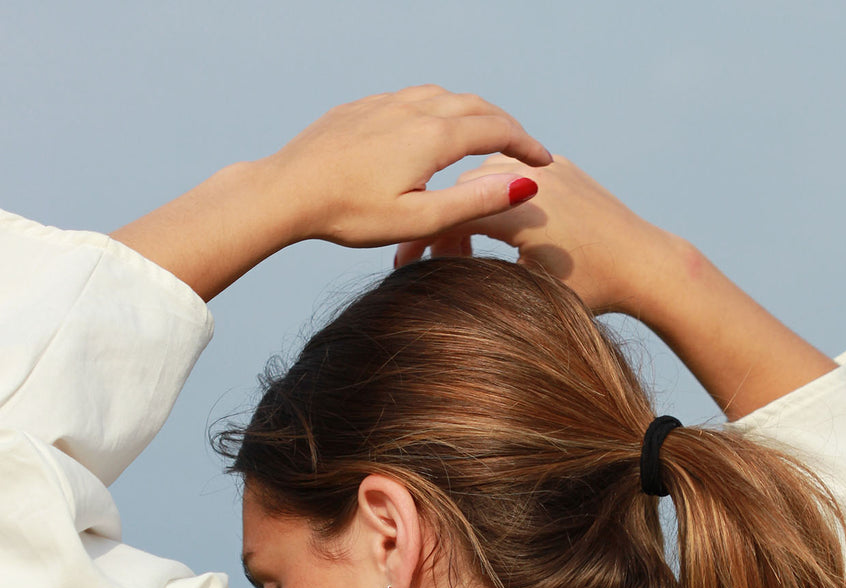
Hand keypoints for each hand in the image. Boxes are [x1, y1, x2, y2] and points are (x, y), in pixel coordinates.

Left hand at [267, 86, 551, 247]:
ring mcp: (384, 104)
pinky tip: (431, 128)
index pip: (496, 131)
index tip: (544, 162)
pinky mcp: (361, 108)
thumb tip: (523, 184)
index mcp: (432, 137)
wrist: (287, 191)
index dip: (525, 146)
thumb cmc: (350, 214)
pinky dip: (438, 109)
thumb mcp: (420, 220)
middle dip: (505, 126)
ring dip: (473, 112)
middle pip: (475, 106)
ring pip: (443, 96)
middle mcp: (412, 109)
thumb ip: (473, 201)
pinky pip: (411, 98)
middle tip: (523, 148)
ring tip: (484, 135)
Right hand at [393, 154, 662, 314]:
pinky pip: (515, 171)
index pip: (451, 216)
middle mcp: (533, 178)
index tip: (403, 268)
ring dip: (468, 209)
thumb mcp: (530, 292)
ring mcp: (551, 167)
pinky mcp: (564, 168)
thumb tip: (432, 283)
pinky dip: (496, 197)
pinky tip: (493, 229)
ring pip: (485, 176)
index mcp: (521, 209)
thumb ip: (481, 279)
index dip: (421, 242)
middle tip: (426, 263)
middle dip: (441, 227)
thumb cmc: (593, 290)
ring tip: (464, 251)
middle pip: (464, 193)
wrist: (647, 266)